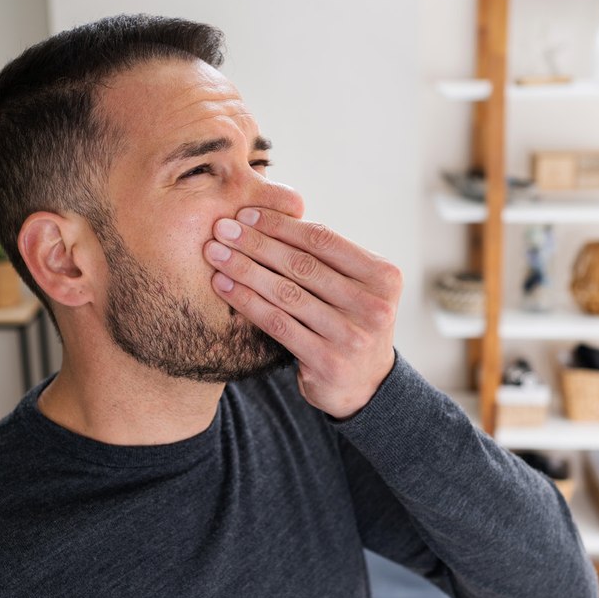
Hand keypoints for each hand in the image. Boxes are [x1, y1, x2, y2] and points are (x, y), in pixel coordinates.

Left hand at [204, 206, 401, 418]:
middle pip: (302, 265)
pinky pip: (277, 323)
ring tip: (215, 253)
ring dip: (245, 269)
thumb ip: (326, 257)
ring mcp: (352, 336)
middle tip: (221, 228)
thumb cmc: (348, 321)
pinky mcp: (327, 362)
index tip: (246, 213)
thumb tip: (268, 213)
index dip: (281, 225)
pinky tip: (223, 286)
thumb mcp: (353, 286)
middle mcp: (373, 305)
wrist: (365, 384)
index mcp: (383, 276)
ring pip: (286, 293)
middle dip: (256, 243)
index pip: (323, 240)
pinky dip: (246, 301)